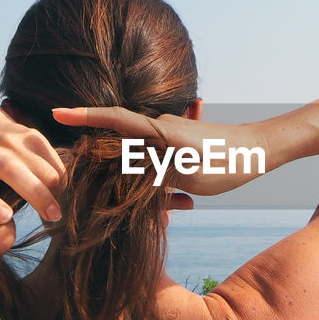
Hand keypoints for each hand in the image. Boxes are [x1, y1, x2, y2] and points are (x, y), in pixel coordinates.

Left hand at [0, 117, 66, 254]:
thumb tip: (1, 248)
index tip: (5, 216)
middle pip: (13, 173)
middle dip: (39, 197)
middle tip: (54, 219)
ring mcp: (9, 141)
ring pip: (43, 169)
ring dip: (56, 192)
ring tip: (56, 209)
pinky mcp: (32, 135)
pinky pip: (56, 162)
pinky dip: (63, 181)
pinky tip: (60, 192)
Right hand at [52, 106, 268, 197]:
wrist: (262, 149)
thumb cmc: (229, 162)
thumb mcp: (189, 176)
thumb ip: (154, 173)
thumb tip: (126, 173)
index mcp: (160, 130)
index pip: (114, 119)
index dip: (83, 117)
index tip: (56, 114)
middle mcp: (161, 129)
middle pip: (123, 145)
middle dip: (111, 167)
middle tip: (103, 184)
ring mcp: (171, 136)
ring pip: (144, 161)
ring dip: (147, 184)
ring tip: (173, 205)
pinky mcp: (181, 146)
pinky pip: (161, 164)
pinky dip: (164, 184)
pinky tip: (182, 204)